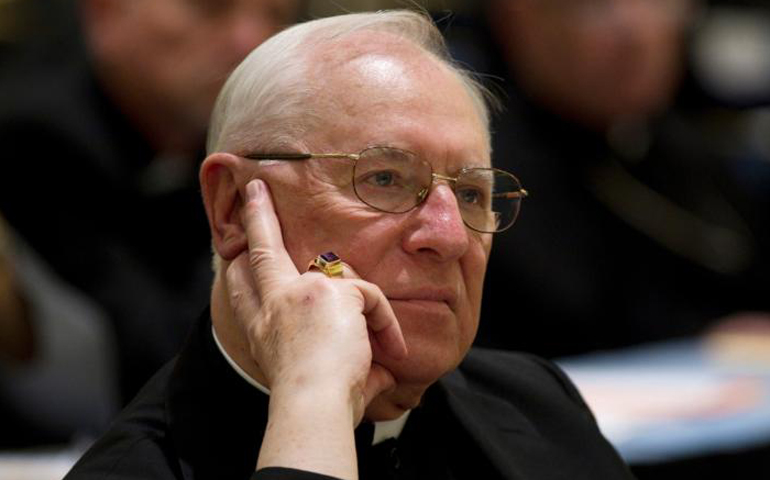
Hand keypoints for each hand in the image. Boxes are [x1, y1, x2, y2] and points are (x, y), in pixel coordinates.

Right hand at [226, 178, 407, 422]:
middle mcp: (275, 305)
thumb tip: (386, 375)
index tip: (234, 258)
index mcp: (264, 330)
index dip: (239, 272)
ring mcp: (300, 293)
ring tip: (322, 223)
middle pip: (261, 251)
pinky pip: (370, 298)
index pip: (245, 291)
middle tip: (253, 190)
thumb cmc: (316, 408)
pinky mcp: (329, 291)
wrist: (311, 406)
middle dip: (257, 217)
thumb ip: (350, 372)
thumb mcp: (322, 386)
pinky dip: (384, 324)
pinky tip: (390, 348)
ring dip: (350, 280)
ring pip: (330, 267)